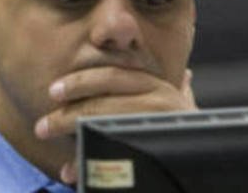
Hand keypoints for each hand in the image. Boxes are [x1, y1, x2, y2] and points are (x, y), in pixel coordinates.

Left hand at [34, 67, 196, 185]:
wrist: (206, 172)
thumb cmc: (192, 140)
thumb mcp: (184, 114)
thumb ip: (181, 93)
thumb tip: (188, 75)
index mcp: (161, 90)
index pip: (114, 77)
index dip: (81, 82)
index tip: (53, 90)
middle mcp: (161, 107)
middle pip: (103, 104)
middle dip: (67, 114)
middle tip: (41, 126)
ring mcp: (157, 132)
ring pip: (103, 129)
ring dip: (71, 136)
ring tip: (47, 140)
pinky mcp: (152, 158)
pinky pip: (110, 161)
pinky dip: (86, 166)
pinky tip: (70, 173)